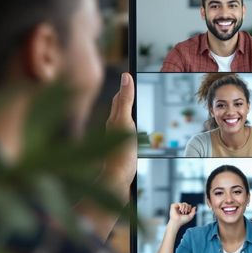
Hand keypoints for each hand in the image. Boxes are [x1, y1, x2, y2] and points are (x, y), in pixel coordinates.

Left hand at [101, 73, 137, 202]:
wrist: (117, 179)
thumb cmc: (120, 152)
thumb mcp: (125, 122)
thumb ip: (126, 100)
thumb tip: (125, 76)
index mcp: (115, 118)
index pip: (120, 97)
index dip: (126, 86)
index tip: (131, 73)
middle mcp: (114, 127)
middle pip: (121, 108)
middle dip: (127, 97)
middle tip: (134, 84)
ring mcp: (118, 139)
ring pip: (124, 121)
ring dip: (130, 112)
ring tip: (136, 105)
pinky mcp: (123, 149)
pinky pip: (128, 134)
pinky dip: (133, 128)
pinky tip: (137, 132)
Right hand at [168, 202, 196, 226]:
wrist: (177, 222)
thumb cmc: (183, 220)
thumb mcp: (190, 216)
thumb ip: (193, 212)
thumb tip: (194, 207)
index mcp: (184, 210)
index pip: (189, 206)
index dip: (189, 208)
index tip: (188, 212)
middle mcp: (180, 208)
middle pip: (186, 204)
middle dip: (187, 208)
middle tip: (185, 212)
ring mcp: (177, 207)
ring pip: (184, 203)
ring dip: (184, 208)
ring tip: (182, 212)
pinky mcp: (173, 206)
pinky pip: (179, 203)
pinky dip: (181, 206)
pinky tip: (180, 210)